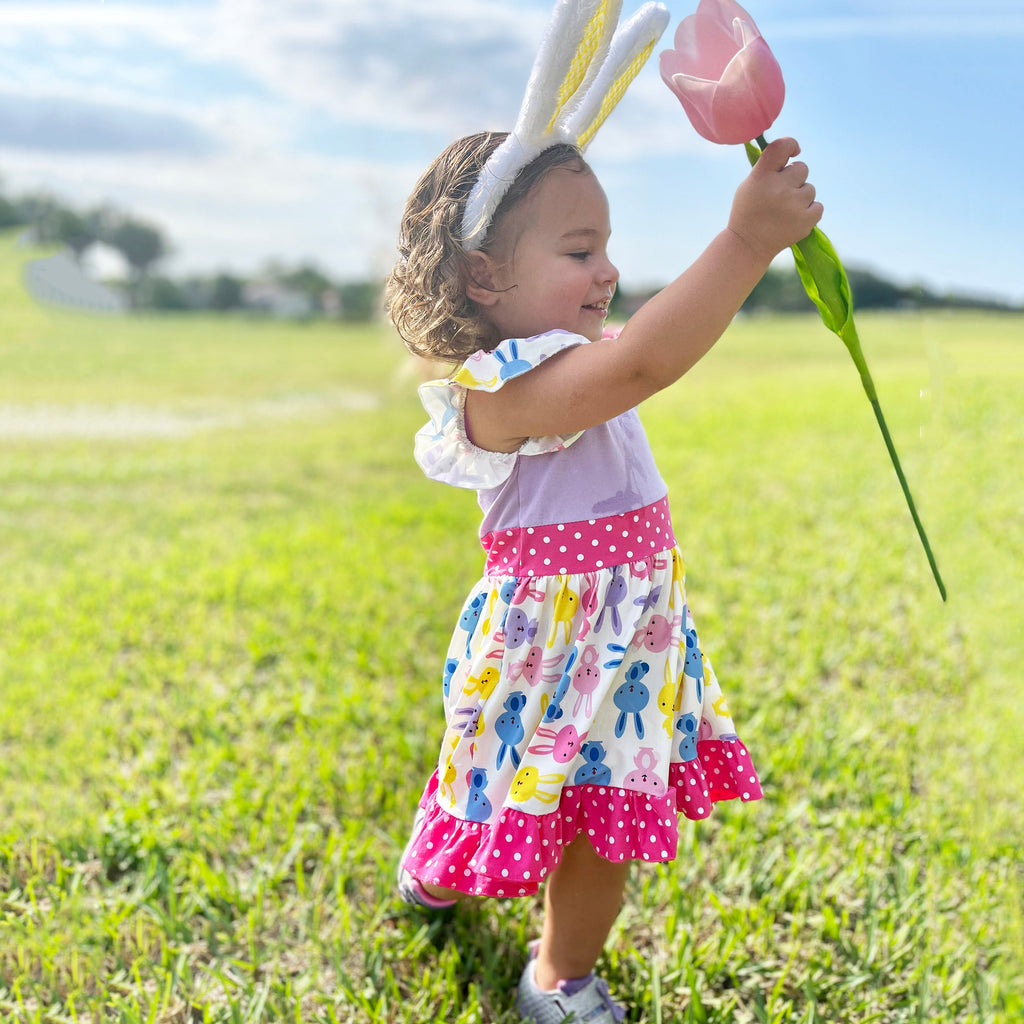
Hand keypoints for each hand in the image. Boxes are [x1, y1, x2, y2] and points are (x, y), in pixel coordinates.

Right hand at [727, 137, 822, 260]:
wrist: (748, 246)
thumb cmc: (749, 212)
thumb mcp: (749, 186)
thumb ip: (768, 168)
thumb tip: (789, 151)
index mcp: (761, 176)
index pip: (782, 146)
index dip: (791, 145)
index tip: (793, 153)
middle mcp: (778, 188)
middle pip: (802, 168)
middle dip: (794, 179)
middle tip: (780, 195)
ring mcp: (793, 205)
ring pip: (810, 189)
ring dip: (801, 197)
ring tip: (784, 211)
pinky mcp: (805, 221)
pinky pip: (818, 206)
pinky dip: (809, 212)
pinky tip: (793, 220)